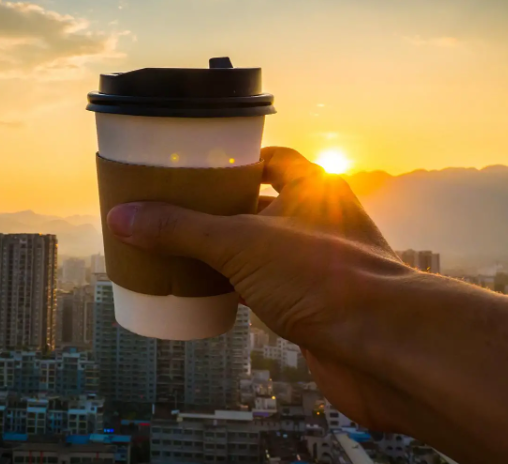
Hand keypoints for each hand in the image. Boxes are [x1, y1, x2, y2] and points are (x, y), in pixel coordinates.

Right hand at [106, 146, 416, 430]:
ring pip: (262, 250)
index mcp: (312, 187)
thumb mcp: (240, 243)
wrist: (383, 349)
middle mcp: (319, 221)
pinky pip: (267, 289)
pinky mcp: (316, 306)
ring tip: (180, 252)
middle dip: (219, 210)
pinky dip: (238, 290)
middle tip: (175, 211)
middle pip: (259, 205)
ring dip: (226, 253)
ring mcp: (319, 265)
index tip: (196, 166)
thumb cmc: (328, 280)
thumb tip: (124, 217)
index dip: (233, 159)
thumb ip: (181, 228)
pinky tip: (207, 296)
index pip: (270, 157)